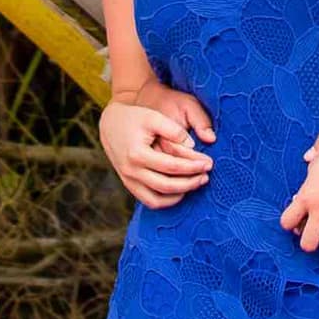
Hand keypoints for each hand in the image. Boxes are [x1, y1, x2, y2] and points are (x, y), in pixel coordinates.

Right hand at [101, 86, 213, 208]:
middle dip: (190, 183)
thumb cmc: (135, 117)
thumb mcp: (154, 117)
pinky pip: (148, 201)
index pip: (171, 166)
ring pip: (156, 200)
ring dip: (178, 196)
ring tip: (195, 184)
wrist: (110, 124)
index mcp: (138, 154)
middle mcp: (131, 171)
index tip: (208, 164)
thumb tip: (192, 146)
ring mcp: (128, 180)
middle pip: (166, 186)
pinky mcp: (128, 184)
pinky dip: (165, 201)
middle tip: (206, 177)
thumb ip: (173, 129)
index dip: (192, 167)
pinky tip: (180, 191)